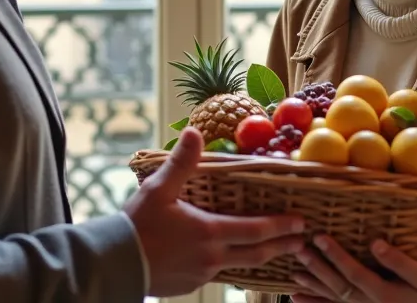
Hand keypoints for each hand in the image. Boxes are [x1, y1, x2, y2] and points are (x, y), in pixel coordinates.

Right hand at [125, 127, 305, 296]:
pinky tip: (225, 258)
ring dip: (258, 258)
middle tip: (302, 242)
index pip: (256, 230)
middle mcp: (212, 258)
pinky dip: (227, 265)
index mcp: (210, 233)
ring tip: (272, 251)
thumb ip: (182, 162)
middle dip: (282, 246)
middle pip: (257, 254)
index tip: (301, 223)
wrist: (114, 264)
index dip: (281, 226)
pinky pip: (215, 274)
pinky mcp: (188, 286)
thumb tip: (194, 131)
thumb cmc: (137, 225)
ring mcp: (201, 275)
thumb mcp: (159, 189)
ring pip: (237, 266)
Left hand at [289, 235, 416, 302]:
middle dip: (317, 268)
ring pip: (332, 298)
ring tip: (294, 274)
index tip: (320, 237)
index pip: (353, 272)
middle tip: (298, 250)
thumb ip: (400, 261)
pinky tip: (297, 299)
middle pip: (337, 285)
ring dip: (312, 286)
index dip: (335, 255)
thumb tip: (375, 243)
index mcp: (382, 294)